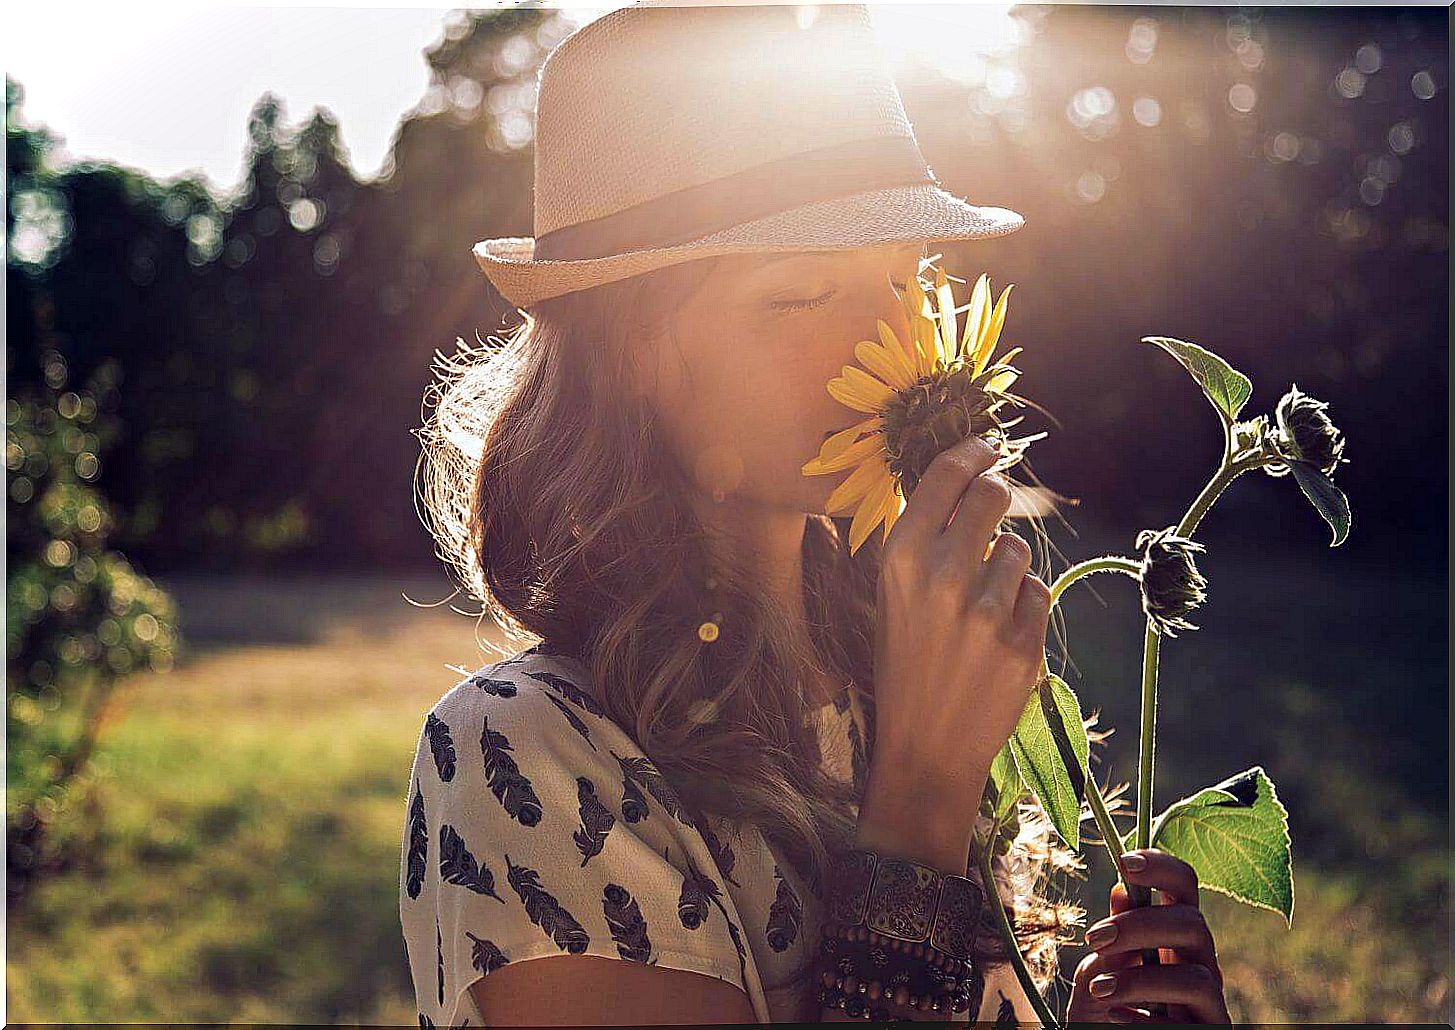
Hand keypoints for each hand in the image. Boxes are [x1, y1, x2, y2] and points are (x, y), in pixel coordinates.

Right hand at [870, 432, 1051, 782]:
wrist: (924, 746)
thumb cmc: (905, 662)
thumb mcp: (893, 594)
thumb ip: (924, 539)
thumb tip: (965, 479)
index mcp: (900, 558)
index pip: (946, 475)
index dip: (973, 451)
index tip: (989, 446)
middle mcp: (941, 576)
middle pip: (994, 496)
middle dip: (998, 499)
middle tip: (993, 514)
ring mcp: (984, 610)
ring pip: (1019, 549)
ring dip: (1008, 566)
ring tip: (982, 605)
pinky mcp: (1022, 641)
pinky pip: (1038, 591)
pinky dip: (1024, 606)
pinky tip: (998, 635)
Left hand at [1067, 848, 1230, 1023]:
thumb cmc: (1104, 1014)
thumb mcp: (1098, 975)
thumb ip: (1112, 942)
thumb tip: (1122, 892)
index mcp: (1171, 937)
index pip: (1184, 887)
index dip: (1162, 867)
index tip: (1124, 861)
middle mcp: (1197, 964)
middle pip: (1194, 925)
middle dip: (1141, 925)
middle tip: (1095, 938)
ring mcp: (1208, 1004)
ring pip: (1198, 978)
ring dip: (1141, 980)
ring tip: (1099, 990)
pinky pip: (1189, 1024)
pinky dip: (1149, 1020)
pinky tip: (1116, 1018)